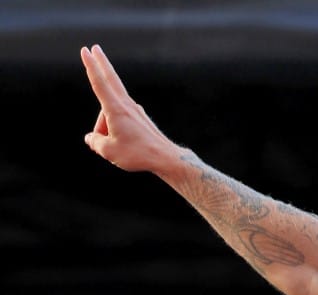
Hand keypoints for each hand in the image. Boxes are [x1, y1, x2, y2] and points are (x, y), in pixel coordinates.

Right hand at [80, 44, 179, 172]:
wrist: (166, 158)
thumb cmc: (137, 154)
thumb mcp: (108, 151)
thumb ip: (94, 141)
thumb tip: (91, 138)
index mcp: (116, 109)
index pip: (99, 83)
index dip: (91, 66)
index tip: (86, 51)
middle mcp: (126, 106)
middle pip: (110, 80)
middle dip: (101, 63)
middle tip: (94, 47)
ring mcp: (135, 111)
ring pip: (110, 114)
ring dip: (105, 129)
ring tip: (119, 147)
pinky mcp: (140, 119)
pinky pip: (120, 121)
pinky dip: (114, 130)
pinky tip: (124, 143)